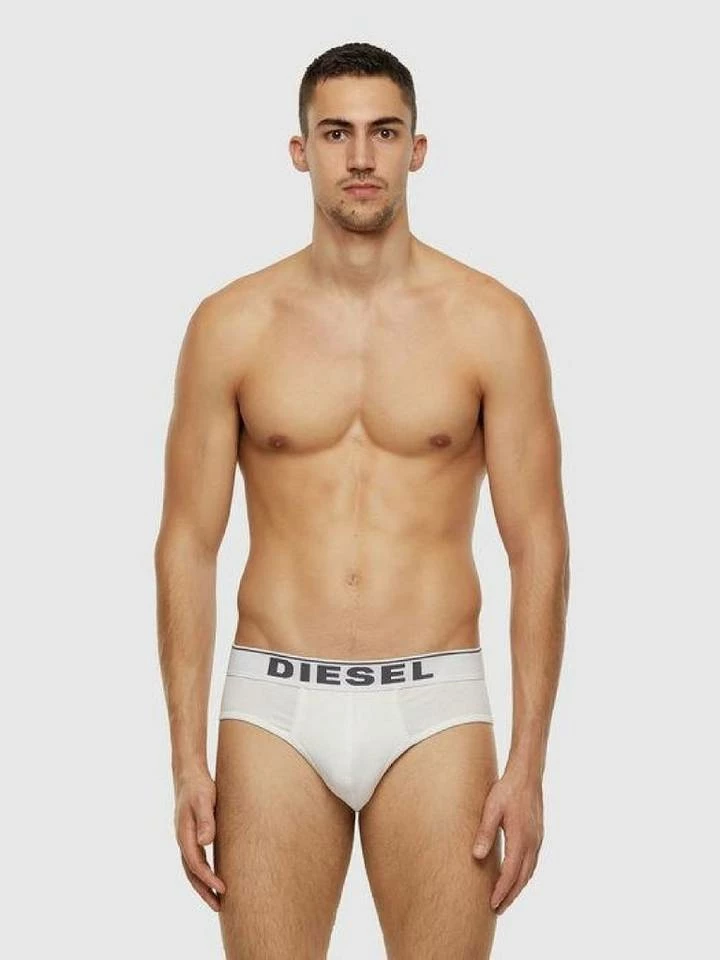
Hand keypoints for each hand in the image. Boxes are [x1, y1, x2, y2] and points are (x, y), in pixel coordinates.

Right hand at [174, 771, 226, 910]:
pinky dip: (202, 872)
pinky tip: (213, 877)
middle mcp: (183, 840)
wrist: (188, 775)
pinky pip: (195, 860)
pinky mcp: (191, 835)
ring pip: (192, 869)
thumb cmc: (198, 787)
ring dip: (202, 885)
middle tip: (218, 907)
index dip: (208, 879)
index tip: (222, 889)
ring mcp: (185, 839)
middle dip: (203, 891)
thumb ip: (206, 820)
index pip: (196, 864)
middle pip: (191, 873)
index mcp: (184, 834)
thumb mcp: (204, 801)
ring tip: (217, 899)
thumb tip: (205, 842)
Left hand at [472, 767, 543, 914]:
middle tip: (497, 910)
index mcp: (520, 839)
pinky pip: (532, 862)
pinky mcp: (538, 836)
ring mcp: (537, 840)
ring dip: (518, 887)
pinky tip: (516, 876)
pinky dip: (524, 874)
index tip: (492, 905)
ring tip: (505, 898)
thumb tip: (476, 856)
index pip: (511, 873)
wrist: (527, 775)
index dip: (502, 891)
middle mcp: (532, 843)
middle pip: (522, 878)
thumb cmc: (507, 790)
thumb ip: (484, 833)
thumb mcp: (491, 809)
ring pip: (529, 872)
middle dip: (510, 895)